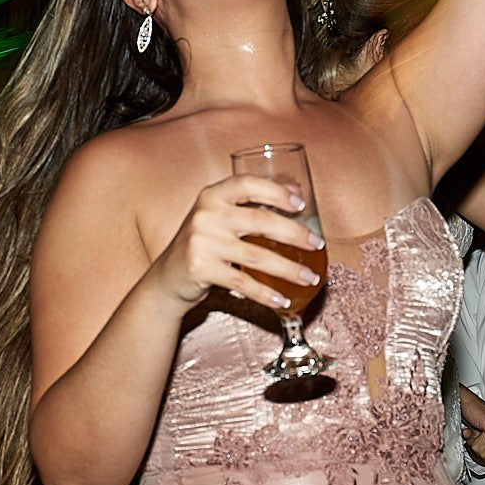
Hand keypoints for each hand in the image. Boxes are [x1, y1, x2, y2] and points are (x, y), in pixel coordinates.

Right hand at [149, 174, 323, 311]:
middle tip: (317, 244)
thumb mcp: (218, 217)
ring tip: (310, 277)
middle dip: (295, 234)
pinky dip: (267, 294)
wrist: (167, 278)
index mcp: (212, 195)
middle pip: (260, 221)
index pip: (247, 184)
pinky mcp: (202, 269)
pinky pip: (244, 282)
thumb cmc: (203, 244)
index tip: (301, 204)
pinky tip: (283, 300)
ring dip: (289, 269)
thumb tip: (295, 192)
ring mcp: (203, 242)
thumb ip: (248, 205)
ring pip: (257, 256)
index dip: (276, 191)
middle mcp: (206, 215)